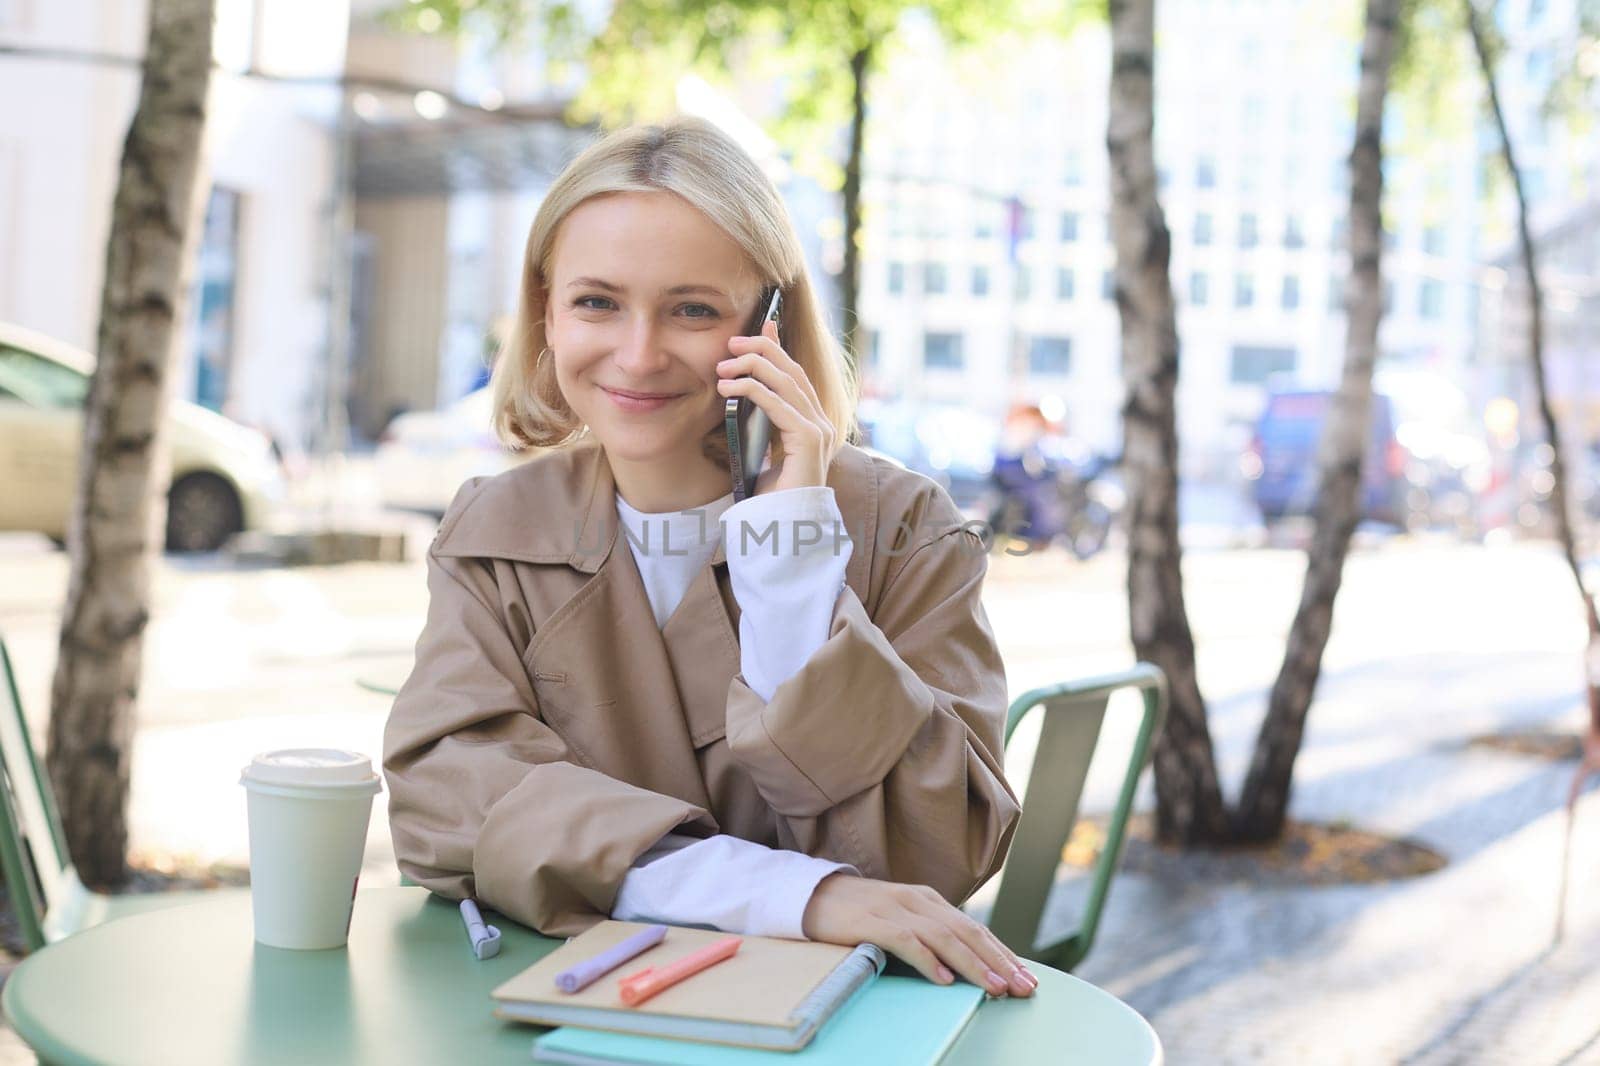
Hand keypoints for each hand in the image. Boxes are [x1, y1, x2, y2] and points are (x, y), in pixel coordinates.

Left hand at [715, 318, 834, 494]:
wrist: (784, 530)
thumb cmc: (771, 499)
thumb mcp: (759, 454)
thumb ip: (757, 428)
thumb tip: (739, 401)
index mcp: (811, 424)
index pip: (795, 375)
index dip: (778, 348)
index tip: (760, 327)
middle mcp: (820, 423)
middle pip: (792, 371)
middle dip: (762, 349)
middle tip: (731, 342)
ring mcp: (819, 431)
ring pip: (786, 382)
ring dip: (751, 367)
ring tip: (722, 366)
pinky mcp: (809, 441)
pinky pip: (779, 405)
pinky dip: (753, 391)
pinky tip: (730, 388)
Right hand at [801, 874, 1037, 997]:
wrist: (809, 896)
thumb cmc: (857, 915)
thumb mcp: (899, 920)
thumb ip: (928, 935)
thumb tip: (963, 966)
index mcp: (927, 900)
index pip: (974, 929)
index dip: (1003, 954)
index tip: (1027, 978)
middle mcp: (917, 900)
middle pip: (968, 932)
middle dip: (999, 961)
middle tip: (1025, 987)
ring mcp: (894, 908)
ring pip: (944, 937)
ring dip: (973, 964)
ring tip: (995, 987)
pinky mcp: (870, 921)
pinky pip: (905, 941)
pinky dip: (927, 960)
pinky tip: (944, 979)